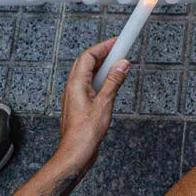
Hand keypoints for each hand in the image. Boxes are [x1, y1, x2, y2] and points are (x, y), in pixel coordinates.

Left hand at [54, 38, 132, 172]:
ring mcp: (74, 97)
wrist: (76, 154)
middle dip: (103, 54)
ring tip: (118, 66)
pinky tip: (110, 86)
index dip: (103, 46)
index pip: (88, 56)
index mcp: (76, 84)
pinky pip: (88, 85)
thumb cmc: (85, 133)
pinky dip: (100, 80)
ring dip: (102, 67)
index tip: (118, 41)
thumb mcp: (105, 104)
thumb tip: (122, 64)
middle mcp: (72, 88)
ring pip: (87, 74)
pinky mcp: (79, 106)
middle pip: (86, 63)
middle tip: (119, 51)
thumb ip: (114, 82)